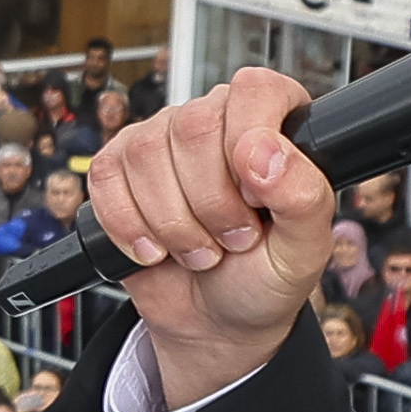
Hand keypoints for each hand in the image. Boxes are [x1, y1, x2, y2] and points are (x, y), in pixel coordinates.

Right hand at [77, 67, 330, 403]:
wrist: (214, 321)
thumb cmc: (263, 277)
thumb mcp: (305, 250)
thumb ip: (304, 196)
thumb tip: (265, 152)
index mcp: (272, 122)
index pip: (254, 90)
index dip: (249, 141)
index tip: (254, 196)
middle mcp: (214, 119)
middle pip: (193, 126)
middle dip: (211, 203)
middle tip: (233, 238)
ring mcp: (160, 140)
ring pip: (145, 155)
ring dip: (174, 225)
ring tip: (200, 249)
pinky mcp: (117, 168)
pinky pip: (105, 180)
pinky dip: (129, 228)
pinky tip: (156, 249)